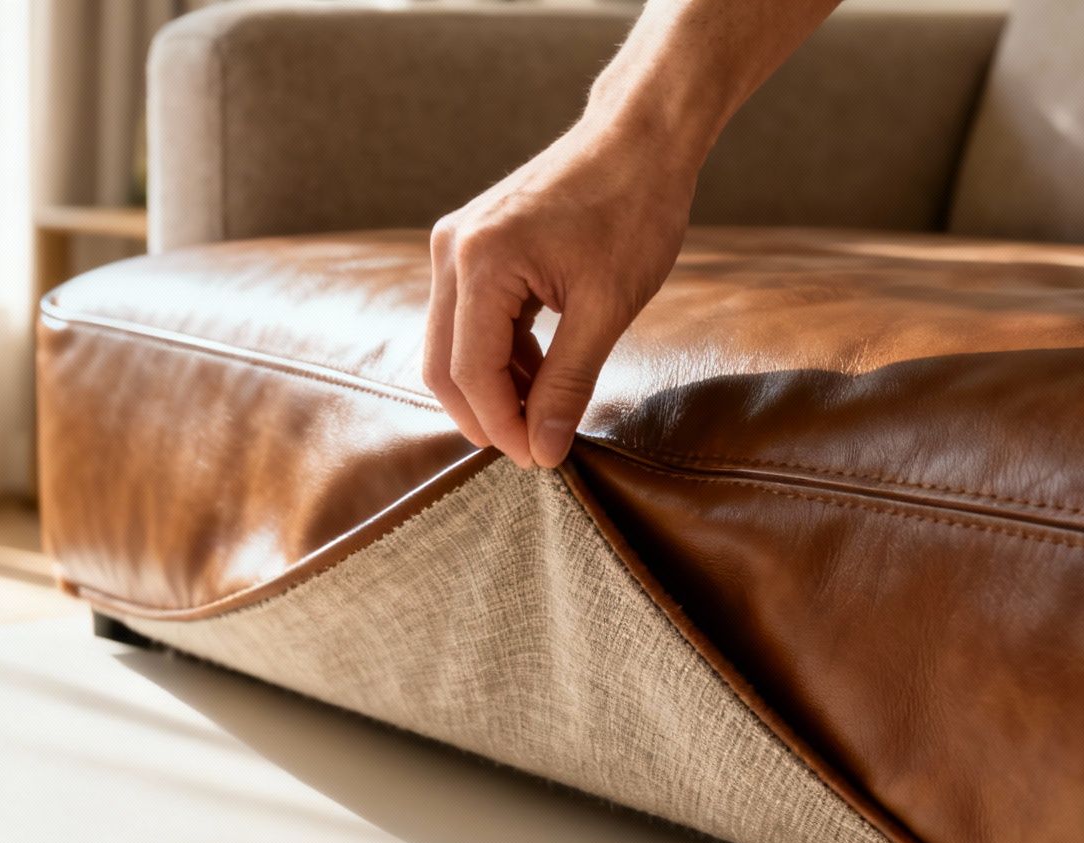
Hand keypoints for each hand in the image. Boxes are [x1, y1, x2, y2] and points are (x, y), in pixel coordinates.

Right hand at [424, 114, 696, 467]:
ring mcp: (456, 246)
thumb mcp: (607, 308)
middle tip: (536, 449)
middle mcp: (453, 252)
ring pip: (452, 347)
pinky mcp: (470, 247)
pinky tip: (540, 374)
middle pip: (444, 366)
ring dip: (494, 389)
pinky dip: (500, 356)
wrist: (639, 138)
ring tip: (547, 413)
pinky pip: (468, 320)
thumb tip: (543, 450)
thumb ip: (568, 382)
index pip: (471, 373)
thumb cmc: (633, 210)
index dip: (502, 427)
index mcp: (481, 263)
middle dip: (487, 416)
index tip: (541, 461)